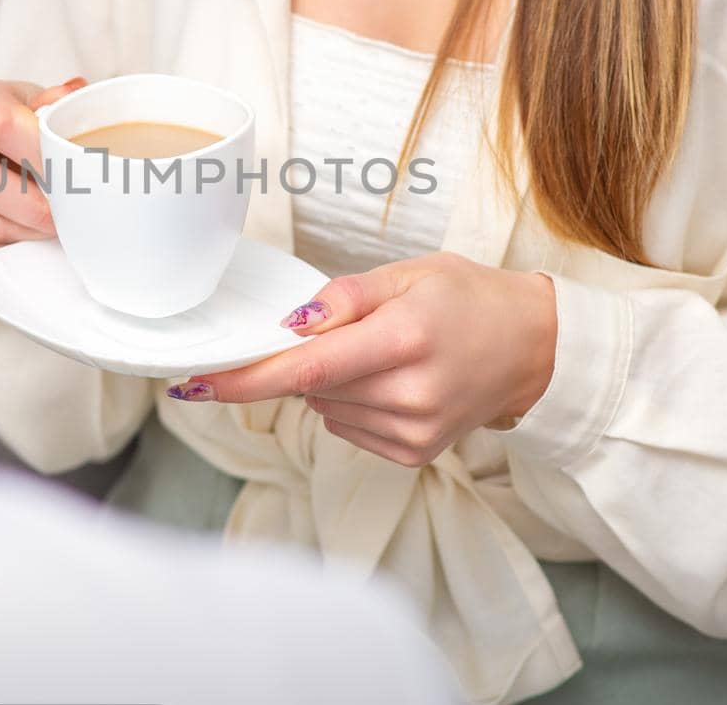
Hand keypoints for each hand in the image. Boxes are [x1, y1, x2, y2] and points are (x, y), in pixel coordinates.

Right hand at [0, 76, 85, 256]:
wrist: (5, 147)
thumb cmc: (27, 124)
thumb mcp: (47, 103)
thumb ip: (59, 102)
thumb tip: (69, 94)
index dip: (36, 154)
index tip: (70, 174)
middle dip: (29, 204)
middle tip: (63, 215)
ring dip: (26, 230)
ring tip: (57, 227)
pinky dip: (13, 244)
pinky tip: (35, 234)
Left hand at [166, 253, 557, 466]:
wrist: (533, 348)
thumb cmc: (468, 299)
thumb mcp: (407, 273)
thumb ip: (342, 298)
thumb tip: (287, 325)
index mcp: (404, 339)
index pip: (304, 369)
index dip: (244, 379)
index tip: (194, 385)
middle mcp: (408, 393)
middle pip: (309, 388)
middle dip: (302, 360)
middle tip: (341, 331)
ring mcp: (412, 431)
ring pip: (324, 408)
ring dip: (329, 382)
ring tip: (382, 352)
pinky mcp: (413, 454)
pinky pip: (347, 428)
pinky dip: (350, 403)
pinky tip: (388, 381)